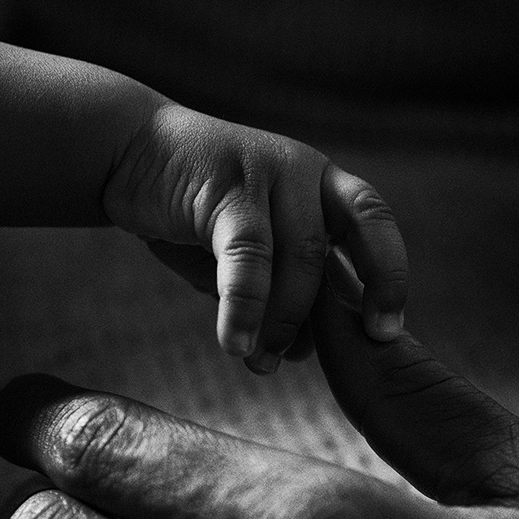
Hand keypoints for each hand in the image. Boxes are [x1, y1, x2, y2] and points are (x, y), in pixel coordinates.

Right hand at [101, 103, 407, 370]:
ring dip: (287, 318)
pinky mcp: (225, 185)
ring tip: (264, 364)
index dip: (390, 275)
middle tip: (360, 346)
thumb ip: (278, 293)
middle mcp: (306, 171)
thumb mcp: (247, 256)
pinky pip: (248, 255)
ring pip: (300, 254)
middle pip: (354, 234)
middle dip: (360, 295)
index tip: (388, 331)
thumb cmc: (193, 210)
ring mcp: (268, 171)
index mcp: (322, 185)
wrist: (128, 153)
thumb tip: (302, 351)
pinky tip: (236, 344)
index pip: (375, 225)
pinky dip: (246, 307)